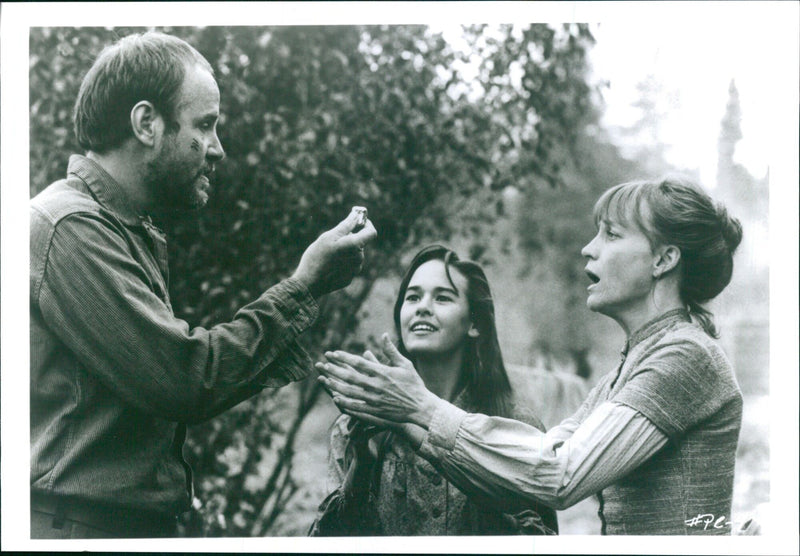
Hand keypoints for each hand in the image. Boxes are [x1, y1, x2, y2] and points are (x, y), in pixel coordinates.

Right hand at [291, 209, 376, 297]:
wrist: (308, 283)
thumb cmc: (317, 257)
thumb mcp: (329, 237)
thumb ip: (346, 225)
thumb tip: (356, 215)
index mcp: (355, 246)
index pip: (371, 232)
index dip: (366, 224)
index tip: (358, 221)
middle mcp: (359, 258)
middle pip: (359, 243)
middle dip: (349, 239)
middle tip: (332, 241)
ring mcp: (354, 270)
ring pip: (353, 254)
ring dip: (345, 251)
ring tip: (328, 255)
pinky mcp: (348, 278)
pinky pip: (348, 266)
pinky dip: (341, 262)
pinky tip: (328, 265)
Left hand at [316, 334, 439, 427]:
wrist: (421, 407)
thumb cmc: (414, 384)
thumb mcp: (405, 364)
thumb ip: (391, 351)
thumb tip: (383, 335)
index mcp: (383, 372)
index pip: (359, 362)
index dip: (344, 357)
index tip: (333, 353)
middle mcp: (377, 385)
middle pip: (351, 377)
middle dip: (336, 370)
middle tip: (324, 364)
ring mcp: (375, 399)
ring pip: (350, 392)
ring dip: (336, 385)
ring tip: (325, 380)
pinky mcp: (376, 411)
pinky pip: (356, 407)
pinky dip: (345, 402)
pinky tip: (336, 398)